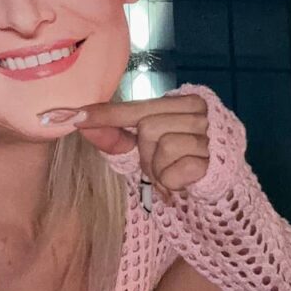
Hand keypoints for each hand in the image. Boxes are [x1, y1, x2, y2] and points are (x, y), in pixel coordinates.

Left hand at [38, 95, 209, 198]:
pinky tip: (185, 183)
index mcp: (181, 101)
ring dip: (159, 170)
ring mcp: (209, 133)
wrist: (221, 189)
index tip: (69, 116)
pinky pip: (173, 171)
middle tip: (161, 167)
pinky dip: (171, 183)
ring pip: (161, 147)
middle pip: (146, 128)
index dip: (102, 114)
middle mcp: (198, 109)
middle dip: (146, 155)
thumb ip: (116, 136)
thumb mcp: (146, 149)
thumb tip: (81, 124)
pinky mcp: (213, 159)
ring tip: (173, 175)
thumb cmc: (180, 163)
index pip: (133, 108)